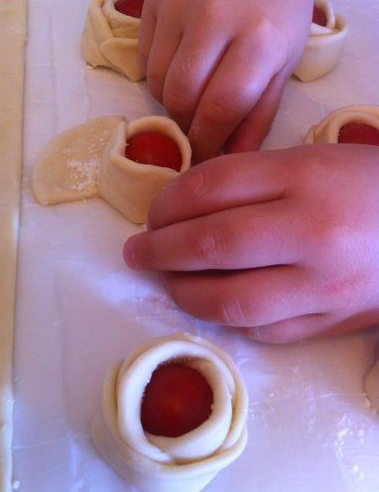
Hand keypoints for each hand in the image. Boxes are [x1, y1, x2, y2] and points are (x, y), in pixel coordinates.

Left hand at [123, 145, 378, 342]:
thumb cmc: (366, 185)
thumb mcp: (311, 160)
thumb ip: (250, 179)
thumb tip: (182, 206)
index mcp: (305, 177)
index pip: (212, 186)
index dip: (167, 202)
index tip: (151, 213)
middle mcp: (311, 232)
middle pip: (212, 243)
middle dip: (160, 250)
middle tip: (136, 252)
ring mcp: (322, 286)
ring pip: (230, 301)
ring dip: (183, 292)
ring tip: (166, 282)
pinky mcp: (331, 323)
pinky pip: (262, 331)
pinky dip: (227, 319)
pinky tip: (213, 304)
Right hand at [139, 0, 314, 161]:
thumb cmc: (279, 17)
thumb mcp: (282, 68)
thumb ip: (256, 118)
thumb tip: (227, 162)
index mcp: (258, 36)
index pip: (221, 106)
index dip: (207, 141)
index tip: (203, 156)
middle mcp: (216, 14)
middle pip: (181, 96)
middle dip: (185, 123)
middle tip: (197, 125)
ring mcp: (181, 1)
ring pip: (157, 80)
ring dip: (171, 99)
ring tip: (194, 90)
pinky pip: (145, 57)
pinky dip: (159, 73)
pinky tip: (182, 61)